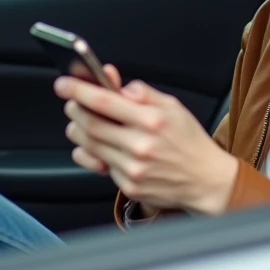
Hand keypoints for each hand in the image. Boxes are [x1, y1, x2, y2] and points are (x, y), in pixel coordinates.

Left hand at [54, 67, 238, 215]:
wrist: (205, 180)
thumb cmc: (189, 141)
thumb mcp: (173, 106)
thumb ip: (143, 93)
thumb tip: (117, 85)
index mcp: (151, 121)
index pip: (105, 101)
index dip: (79, 90)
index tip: (63, 84)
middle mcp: (140, 145)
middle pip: (90, 124)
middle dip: (74, 109)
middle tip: (72, 102)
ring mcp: (133, 168)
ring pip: (90, 145)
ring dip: (78, 130)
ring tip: (82, 122)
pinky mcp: (129, 186)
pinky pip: (100, 165)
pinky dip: (92, 152)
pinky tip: (98, 145)